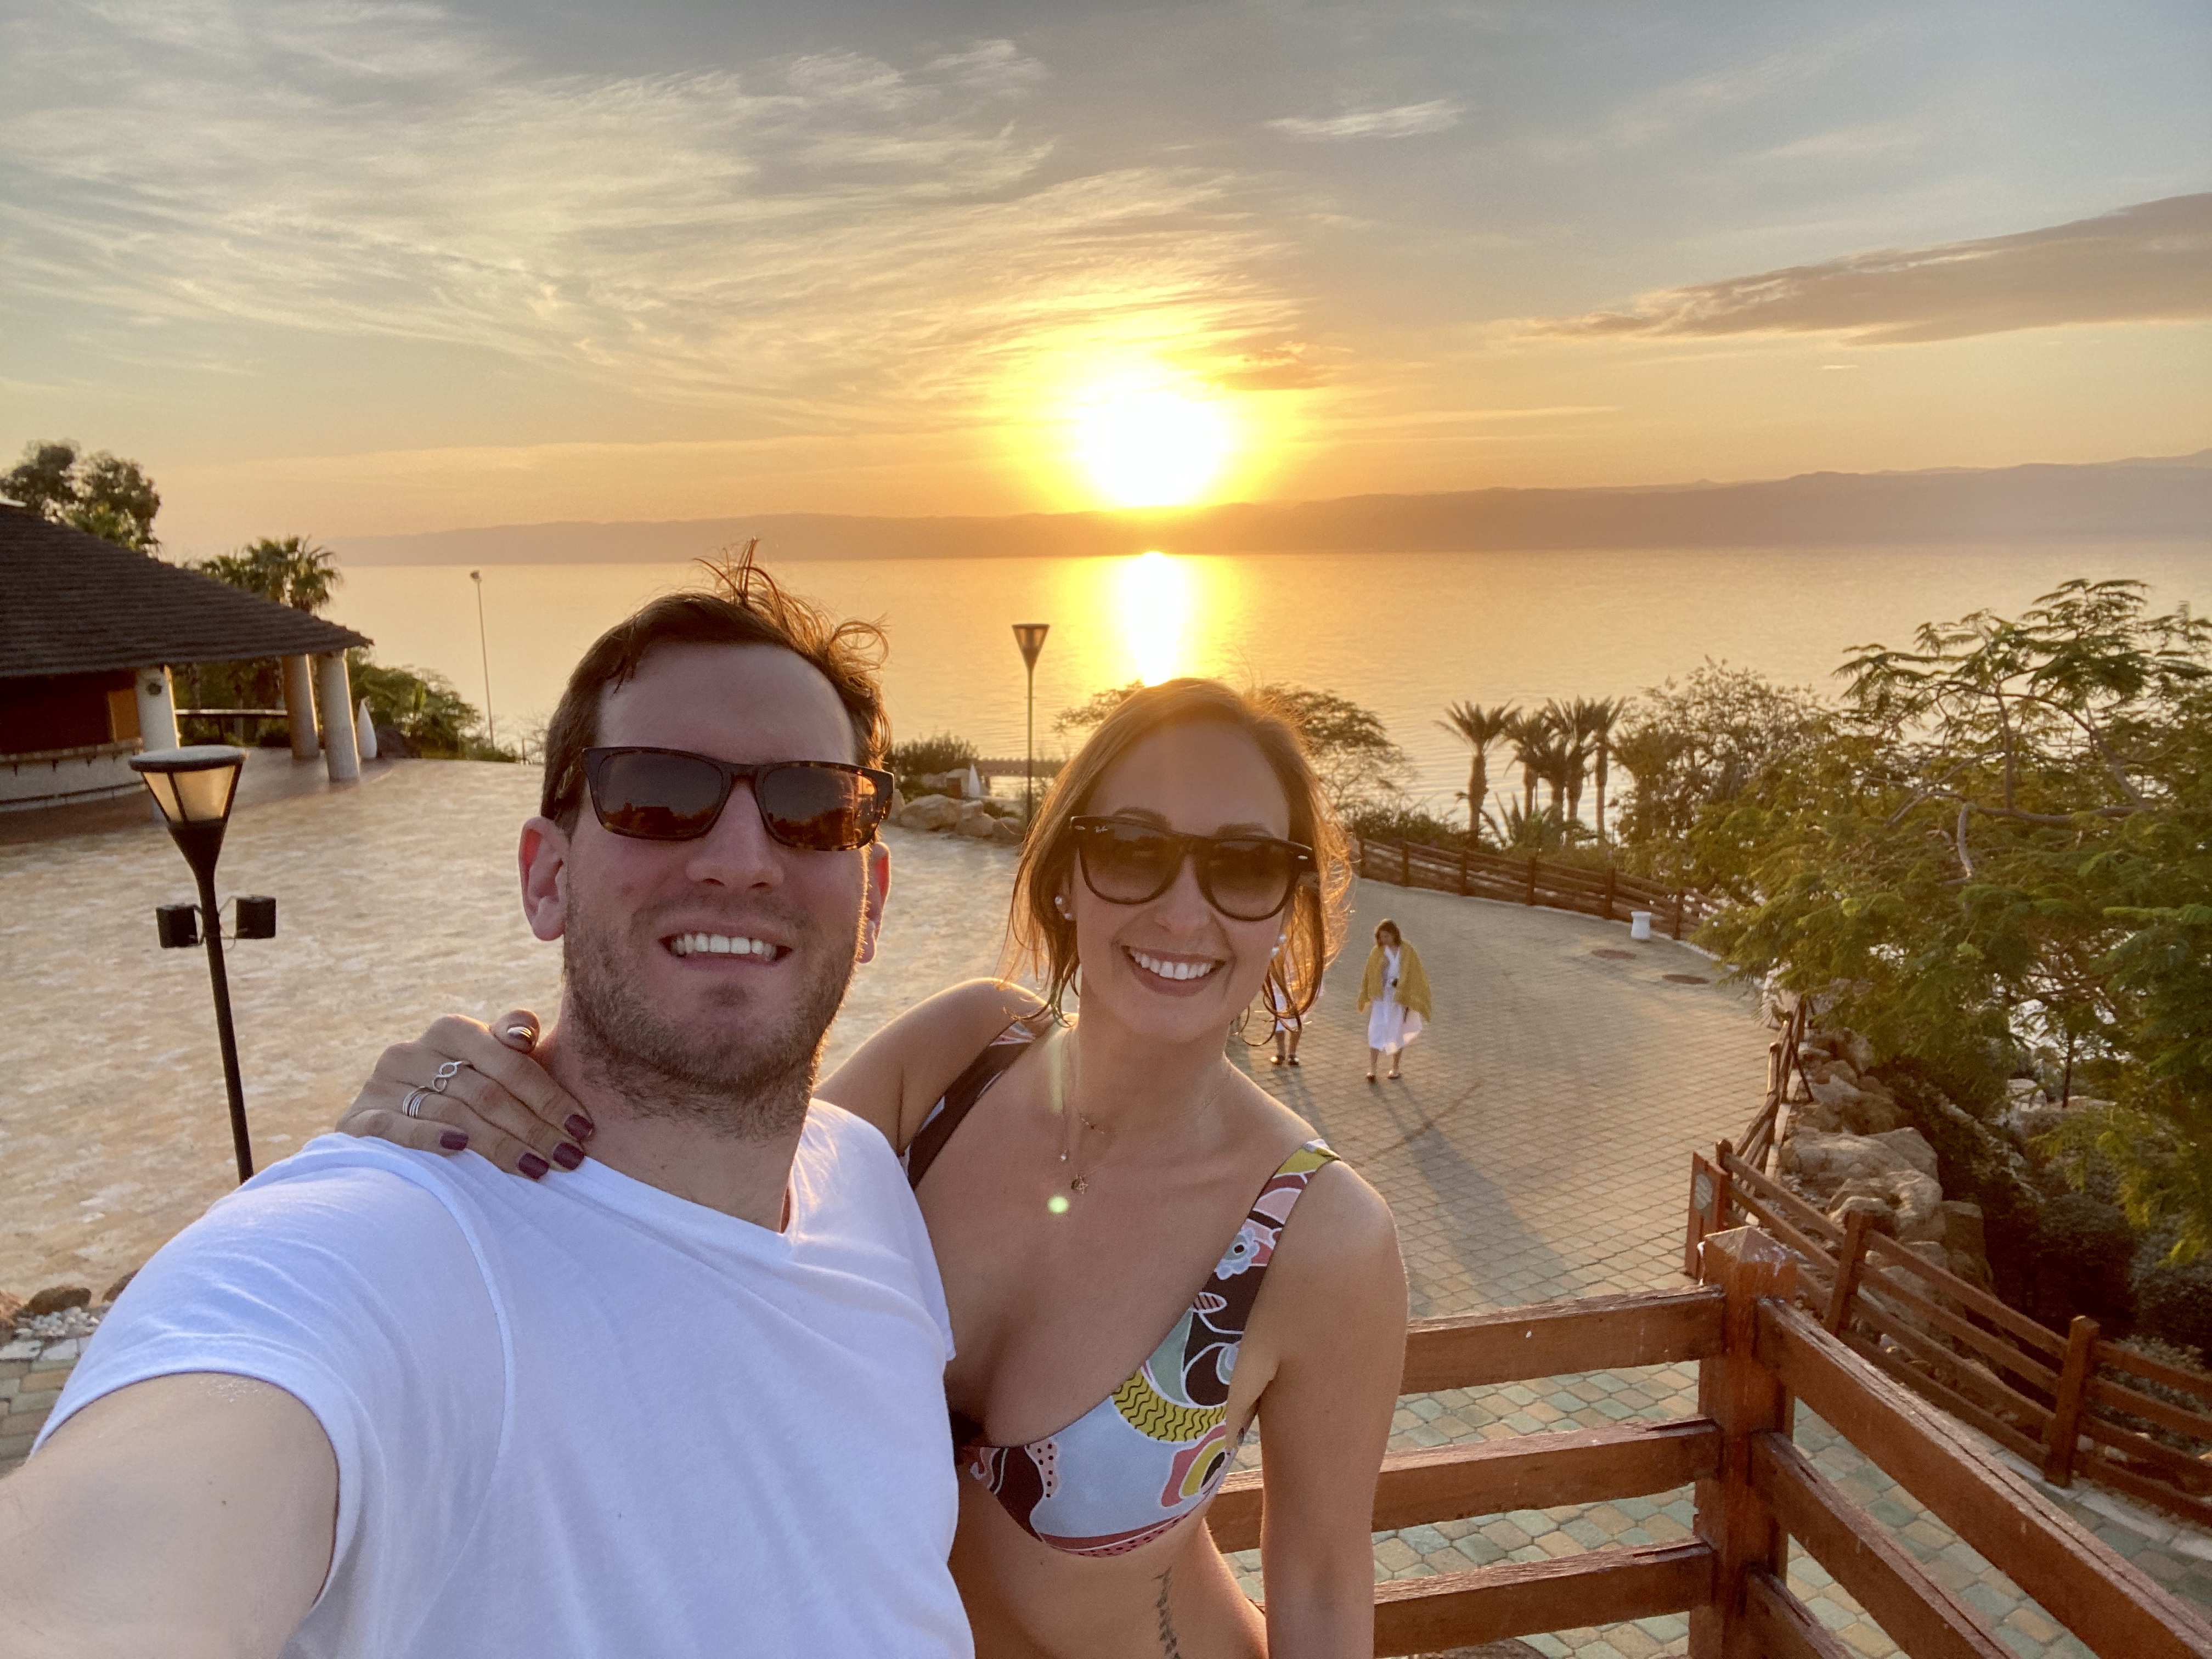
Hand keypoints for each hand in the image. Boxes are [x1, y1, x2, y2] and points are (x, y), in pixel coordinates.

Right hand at [335, 1010, 591, 1178]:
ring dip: (500, 1144)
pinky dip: (429, 1137)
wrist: (383, 1126)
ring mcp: (382, 1085)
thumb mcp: (486, 1066)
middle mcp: (413, 1052)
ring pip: (454, 1113)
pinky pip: (395, 1127)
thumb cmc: (456, 1094)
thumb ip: (510, 1042)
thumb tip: (526, 1035)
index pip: (509, 1062)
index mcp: (451, 1031)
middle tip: (569, 1157)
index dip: (549, 1095)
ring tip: (538, 1168)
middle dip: (534, 1128)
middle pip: (486, 1092)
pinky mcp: (359, 1119)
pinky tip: (460, 1149)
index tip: (583, 1128)